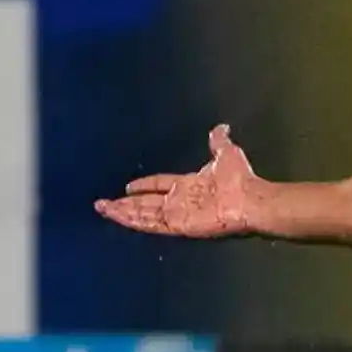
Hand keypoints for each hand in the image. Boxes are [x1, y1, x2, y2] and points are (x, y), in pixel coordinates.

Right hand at [94, 125, 258, 238]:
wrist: (250, 199)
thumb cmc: (240, 179)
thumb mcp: (227, 154)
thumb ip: (218, 142)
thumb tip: (221, 127)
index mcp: (188, 185)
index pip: (160, 185)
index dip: (145, 185)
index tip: (129, 186)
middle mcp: (180, 201)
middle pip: (146, 203)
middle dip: (124, 203)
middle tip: (103, 203)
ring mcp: (177, 214)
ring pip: (143, 213)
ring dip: (122, 212)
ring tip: (102, 209)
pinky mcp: (177, 225)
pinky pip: (150, 223)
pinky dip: (132, 220)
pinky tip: (117, 216)